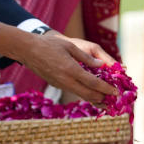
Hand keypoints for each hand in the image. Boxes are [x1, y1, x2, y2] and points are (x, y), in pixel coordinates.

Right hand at [0, 27, 117, 103]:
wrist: (27, 50)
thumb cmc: (49, 44)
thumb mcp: (69, 46)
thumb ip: (86, 58)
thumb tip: (101, 65)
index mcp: (71, 69)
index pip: (93, 83)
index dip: (106, 89)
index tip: (116, 92)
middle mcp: (66, 80)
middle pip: (89, 94)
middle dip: (103, 98)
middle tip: (114, 98)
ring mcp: (60, 84)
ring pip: (81, 95)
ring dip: (94, 98)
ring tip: (106, 99)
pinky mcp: (56, 85)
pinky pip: (74, 91)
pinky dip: (85, 94)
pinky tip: (91, 92)